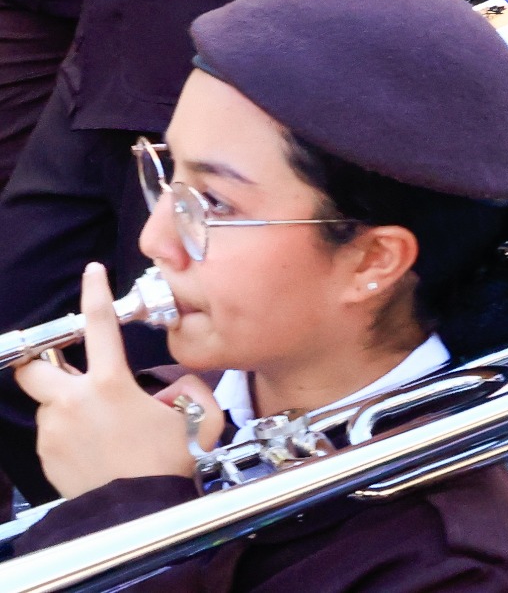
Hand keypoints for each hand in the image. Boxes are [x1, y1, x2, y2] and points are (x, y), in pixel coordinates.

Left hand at [18, 265, 200, 499]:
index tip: (92, 273)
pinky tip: (96, 446)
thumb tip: (176, 386)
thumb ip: (190, 390)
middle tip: (68, 367)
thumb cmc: (168, 462)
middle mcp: (74, 402)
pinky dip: (69, 432)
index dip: (94, 292)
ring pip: (48, 402)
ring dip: (67, 403)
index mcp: (111, 384)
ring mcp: (54, 430)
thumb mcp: (198, 417)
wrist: (137, 509)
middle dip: (44, 361)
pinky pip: (52, 432)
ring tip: (99, 423)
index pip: (100, 324)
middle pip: (33, 366)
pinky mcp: (46, 455)